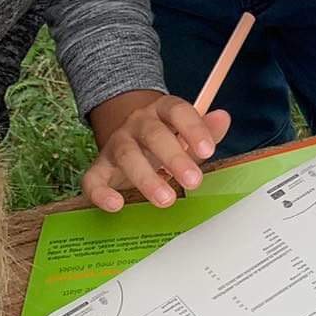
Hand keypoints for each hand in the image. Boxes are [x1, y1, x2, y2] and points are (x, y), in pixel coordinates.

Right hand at [83, 90, 231, 211]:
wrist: (132, 139)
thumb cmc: (168, 138)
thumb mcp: (189, 133)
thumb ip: (206, 129)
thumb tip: (223, 118)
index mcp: (163, 110)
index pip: (178, 111)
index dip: (193, 129)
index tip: (208, 151)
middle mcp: (137, 123)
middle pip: (153, 135)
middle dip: (174, 158)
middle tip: (193, 181)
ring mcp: (116, 144)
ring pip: (126, 156)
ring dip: (146, 179)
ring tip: (166, 199)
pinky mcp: (100, 167)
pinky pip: (93, 178)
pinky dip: (101, 192)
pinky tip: (116, 204)